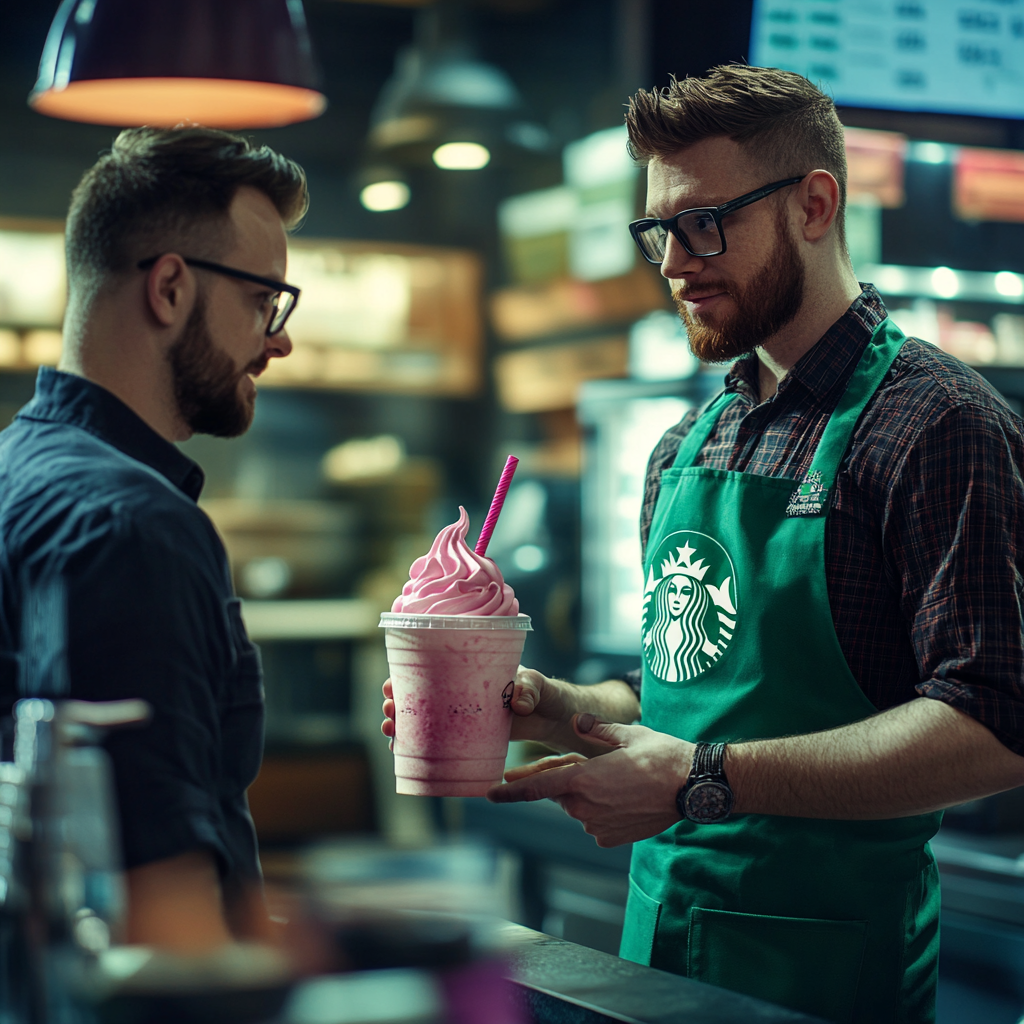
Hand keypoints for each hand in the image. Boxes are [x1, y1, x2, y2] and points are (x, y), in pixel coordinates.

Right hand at [381, 666, 580, 750]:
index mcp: (473, 670)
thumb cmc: (547, 692)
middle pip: (421, 693)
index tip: (391, 685)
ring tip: (390, 732)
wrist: (558, 717)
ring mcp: (466, 714)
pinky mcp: (473, 736)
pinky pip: (442, 739)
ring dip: (404, 723)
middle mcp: (464, 690)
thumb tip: (519, 702)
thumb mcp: (539, 685)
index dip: (407, 675)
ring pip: (426, 717)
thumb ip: (531, 688)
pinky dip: (422, 743)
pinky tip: (404, 751)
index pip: (433, 667)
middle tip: (388, 712)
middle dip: (398, 702)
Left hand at [486, 714, 693, 846]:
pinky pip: (595, 822)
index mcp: (583, 779)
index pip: (537, 788)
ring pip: (579, 807)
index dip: (510, 791)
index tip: (489, 794)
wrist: (692, 786)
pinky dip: (603, 811)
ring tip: (622, 780)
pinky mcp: (610, 839)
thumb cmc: (660, 755)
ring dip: (589, 794)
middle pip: (562, 792)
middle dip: (569, 779)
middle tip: (598, 765)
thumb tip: (578, 722)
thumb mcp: (626, 733)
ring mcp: (597, 826)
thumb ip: (594, 729)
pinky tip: (626, 798)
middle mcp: (585, 807)